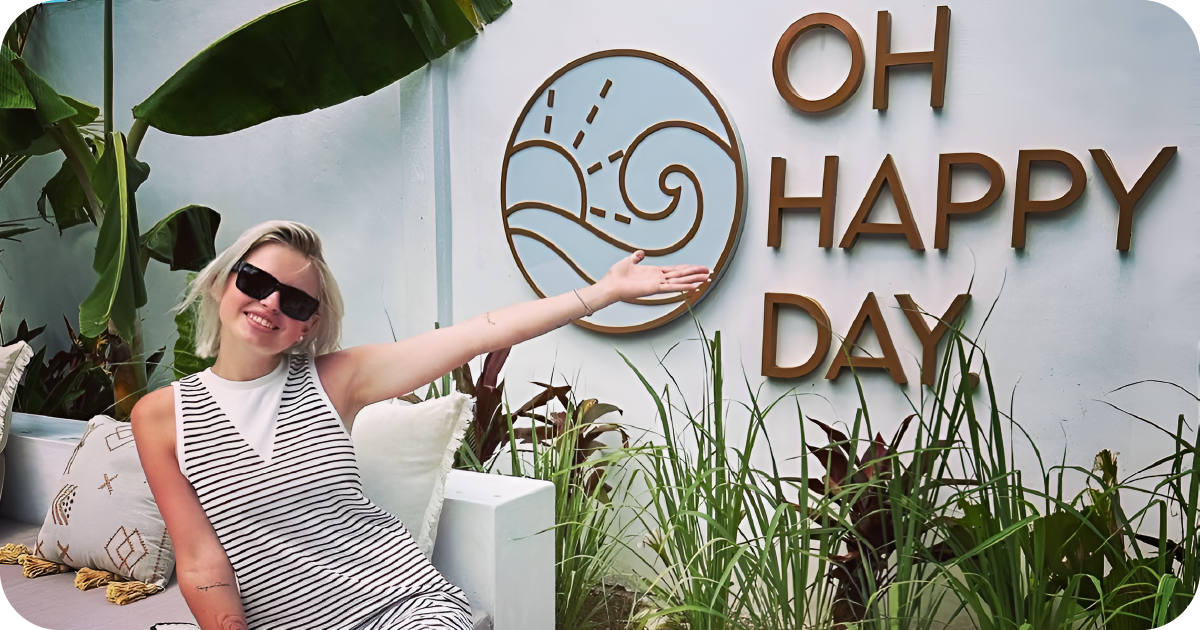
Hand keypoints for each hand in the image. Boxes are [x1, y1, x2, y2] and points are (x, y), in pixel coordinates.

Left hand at [597, 251, 711, 302]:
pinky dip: (683, 287)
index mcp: (654, 272)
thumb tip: (640, 253)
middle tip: (710, 272)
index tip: (699, 268)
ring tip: (707, 278)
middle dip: (696, 273)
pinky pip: (672, 287)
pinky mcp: (654, 288)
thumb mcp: (628, 261)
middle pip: (681, 274)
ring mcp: (657, 284)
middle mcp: (658, 279)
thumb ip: (636, 257)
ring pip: (680, 280)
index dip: (688, 268)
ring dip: (694, 279)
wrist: (609, 285)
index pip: (675, 270)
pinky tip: (694, 286)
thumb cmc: (616, 276)